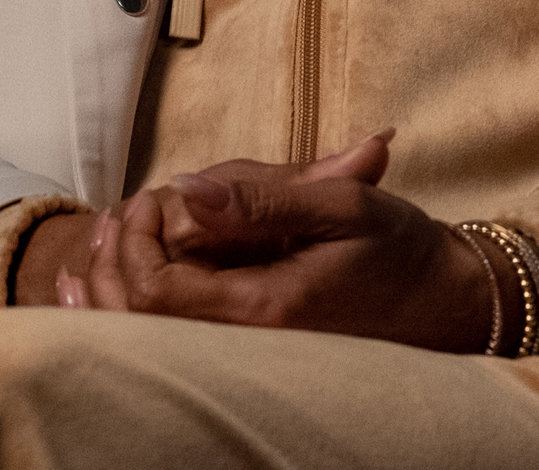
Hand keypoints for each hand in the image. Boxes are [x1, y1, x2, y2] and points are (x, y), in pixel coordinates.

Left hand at [75, 132, 497, 349]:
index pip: (157, 290)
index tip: (153, 195)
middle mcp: (244, 342)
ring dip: (107, 285)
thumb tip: (188, 188)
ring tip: (99, 237)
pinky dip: (123, 307)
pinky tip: (94, 284)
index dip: (136, 239)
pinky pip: (168, 338)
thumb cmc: (400, 251)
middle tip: (120, 211)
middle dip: (111, 260)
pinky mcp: (247, 345)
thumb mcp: (343, 205)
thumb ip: (262, 198)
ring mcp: (243, 350)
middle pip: (135, 319)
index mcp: (263, 309)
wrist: (444, 302)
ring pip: (144, 335)